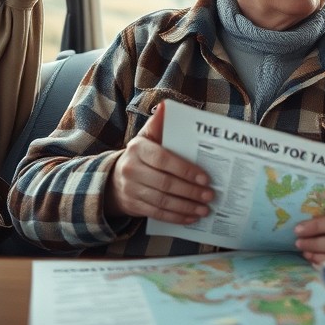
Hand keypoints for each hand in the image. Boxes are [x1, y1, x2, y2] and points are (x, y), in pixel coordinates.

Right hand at [104, 102, 213, 222]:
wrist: (115, 178)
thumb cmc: (142, 154)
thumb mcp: (147, 136)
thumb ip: (159, 123)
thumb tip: (166, 106)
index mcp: (138, 148)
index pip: (164, 159)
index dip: (185, 170)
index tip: (205, 178)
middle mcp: (131, 169)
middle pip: (165, 183)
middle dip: (190, 191)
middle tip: (210, 195)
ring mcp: (130, 189)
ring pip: (162, 201)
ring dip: (186, 206)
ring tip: (205, 209)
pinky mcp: (133, 205)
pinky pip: (157, 213)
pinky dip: (176, 217)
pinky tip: (192, 217)